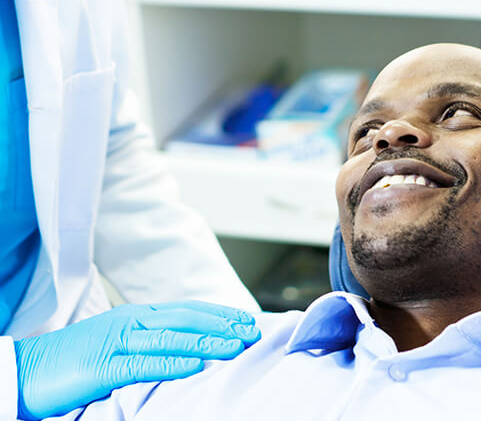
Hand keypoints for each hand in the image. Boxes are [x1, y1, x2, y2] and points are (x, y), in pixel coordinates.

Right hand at [15, 300, 259, 419]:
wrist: (31, 367)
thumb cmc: (77, 358)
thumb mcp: (118, 342)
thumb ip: (148, 341)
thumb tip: (183, 348)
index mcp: (136, 315)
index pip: (186, 310)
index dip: (217, 314)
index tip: (244, 320)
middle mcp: (132, 321)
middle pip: (185, 319)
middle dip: (222, 324)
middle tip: (251, 331)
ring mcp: (119, 340)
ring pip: (172, 338)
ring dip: (207, 342)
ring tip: (235, 346)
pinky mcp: (105, 365)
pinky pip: (144, 364)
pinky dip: (173, 364)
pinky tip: (195, 367)